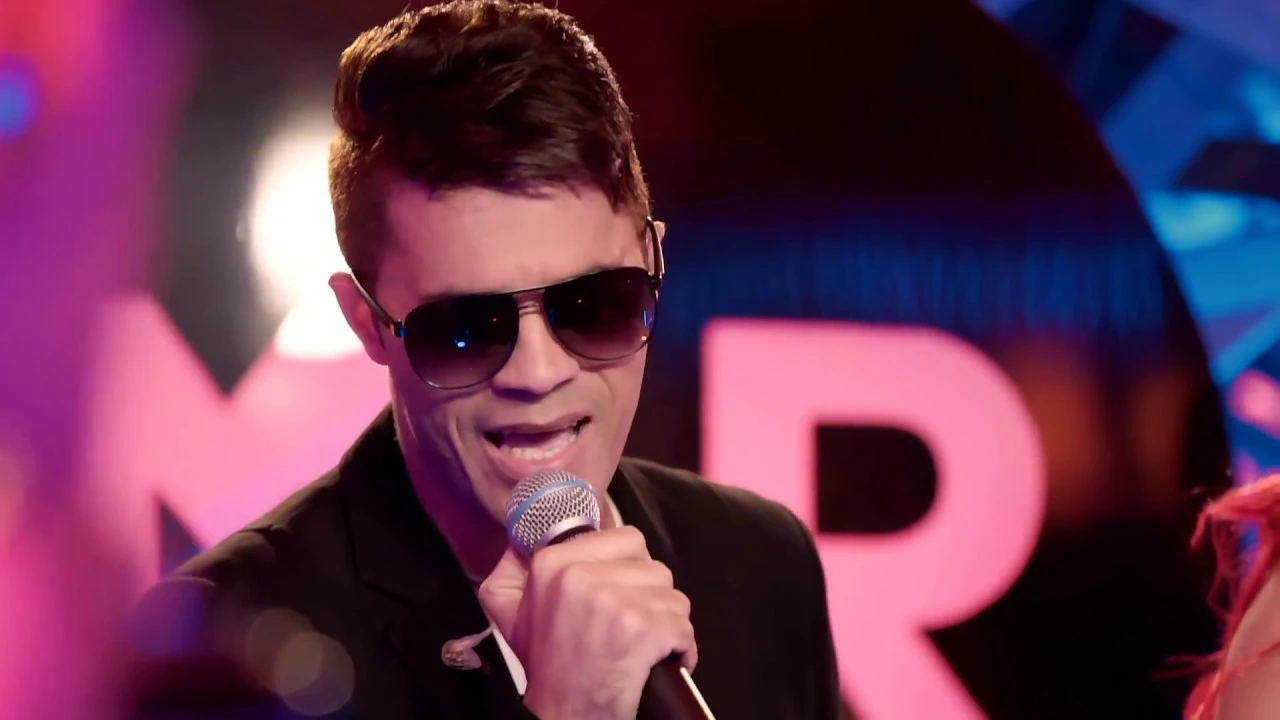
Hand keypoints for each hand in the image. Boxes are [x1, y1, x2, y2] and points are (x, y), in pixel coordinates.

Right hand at [478, 526, 696, 719]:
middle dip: (651, 598)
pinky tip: (658, 662)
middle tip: (629, 626)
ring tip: (641, 646)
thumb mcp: (513, 613)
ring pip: (674, 596)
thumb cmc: (548, 665)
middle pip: (654, 567)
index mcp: (552, 563)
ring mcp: (613, 600)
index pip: (628, 539)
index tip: (620, 596)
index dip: (632, 571)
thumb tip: (519, 536)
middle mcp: (580, 574)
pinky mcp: (641, 628)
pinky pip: (683, 627)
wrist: (562, 715)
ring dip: (666, 624)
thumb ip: (512, 570)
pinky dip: (680, 649)